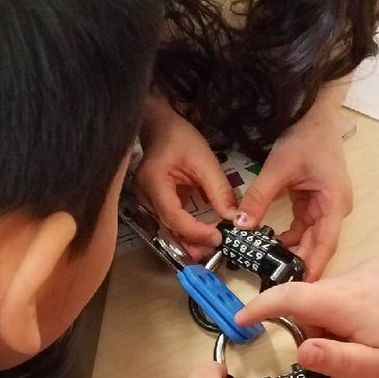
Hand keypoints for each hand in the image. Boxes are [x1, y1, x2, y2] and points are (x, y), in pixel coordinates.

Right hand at [135, 96, 236, 252]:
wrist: (159, 128)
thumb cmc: (179, 138)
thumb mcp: (204, 160)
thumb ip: (219, 190)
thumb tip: (233, 218)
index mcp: (154, 183)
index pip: (174, 217)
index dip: (196, 231)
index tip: (219, 237)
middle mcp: (145, 198)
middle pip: (168, 231)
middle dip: (192, 244)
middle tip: (217, 249)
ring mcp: (147, 204)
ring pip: (168, 233)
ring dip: (189, 244)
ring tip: (212, 248)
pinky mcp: (154, 207)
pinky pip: (170, 226)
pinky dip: (186, 235)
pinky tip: (202, 239)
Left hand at [235, 103, 352, 280]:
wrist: (314, 113)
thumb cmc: (304, 135)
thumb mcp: (279, 166)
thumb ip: (259, 197)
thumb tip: (240, 224)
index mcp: (334, 203)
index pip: (325, 244)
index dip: (312, 267)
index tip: (299, 289)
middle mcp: (335, 210)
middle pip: (319, 246)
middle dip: (300, 265)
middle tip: (278, 286)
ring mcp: (326, 208)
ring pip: (310, 239)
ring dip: (292, 253)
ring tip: (270, 271)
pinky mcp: (315, 204)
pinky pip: (303, 228)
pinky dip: (289, 238)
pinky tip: (270, 247)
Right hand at [237, 255, 378, 377]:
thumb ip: (337, 360)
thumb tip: (299, 350)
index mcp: (346, 302)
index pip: (290, 296)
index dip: (260, 306)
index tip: (240, 319)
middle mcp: (354, 277)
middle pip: (311, 299)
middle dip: (314, 326)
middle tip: (343, 353)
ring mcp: (371, 268)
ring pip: (334, 295)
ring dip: (338, 319)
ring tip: (372, 343)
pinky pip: (354, 289)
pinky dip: (355, 308)